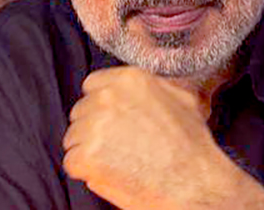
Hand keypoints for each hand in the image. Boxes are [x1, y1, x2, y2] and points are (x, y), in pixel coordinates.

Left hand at [62, 67, 263, 209]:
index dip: (100, 105)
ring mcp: (95, 126)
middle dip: (93, 129)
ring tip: (117, 161)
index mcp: (129, 80)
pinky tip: (110, 173)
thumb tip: (153, 85)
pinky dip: (86, 172)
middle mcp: (108, 97)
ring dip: (89, 151)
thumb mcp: (183, 100)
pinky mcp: (87, 155)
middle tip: (116, 146)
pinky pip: (72, 162)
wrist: (192, 183)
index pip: (92, 85)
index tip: (112, 121)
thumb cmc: (191, 147)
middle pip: (81, 112)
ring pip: (73, 137)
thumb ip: (158, 86)